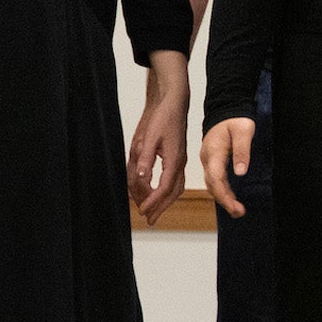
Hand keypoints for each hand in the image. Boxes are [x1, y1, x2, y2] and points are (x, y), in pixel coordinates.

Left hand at [127, 52, 190, 225]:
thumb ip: (144, 159)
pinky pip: (174, 179)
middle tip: (149, 219)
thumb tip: (141, 178)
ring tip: (151, 209)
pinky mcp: (176, 156)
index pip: (164, 187)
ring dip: (163, 200)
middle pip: (173, 192)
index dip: (152, 201)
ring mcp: (179, 160)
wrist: (173, 102)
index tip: (142, 211)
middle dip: (160, 207)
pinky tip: (156, 191)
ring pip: (175, 187)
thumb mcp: (148, 138)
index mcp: (174, 160)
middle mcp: (179, 163)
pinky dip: (166, 190)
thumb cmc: (162, 117)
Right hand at [202, 117, 255, 217]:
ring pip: (212, 184)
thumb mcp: (244, 131)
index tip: (234, 207)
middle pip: (212, 184)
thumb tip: (241, 173)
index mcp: (214, 152)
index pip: (215, 177)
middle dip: (224, 201)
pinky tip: (231, 199)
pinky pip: (215, 180)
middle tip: (239, 212)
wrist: (226, 111)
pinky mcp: (212, 162)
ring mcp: (208, 161)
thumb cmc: (236, 120)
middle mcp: (207, 159)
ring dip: (223, 198)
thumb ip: (242, 151)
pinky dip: (222, 191)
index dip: (223, 195)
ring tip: (237, 211)